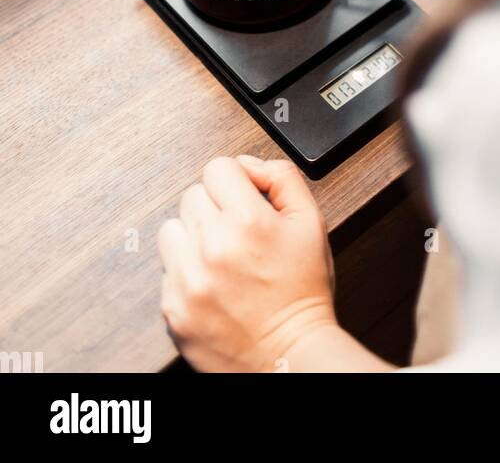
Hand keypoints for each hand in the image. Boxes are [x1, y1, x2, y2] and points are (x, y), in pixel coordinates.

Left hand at [158, 154, 335, 372]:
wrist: (289, 357)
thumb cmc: (302, 292)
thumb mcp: (311, 222)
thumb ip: (282, 178)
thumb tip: (248, 165)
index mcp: (248, 221)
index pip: (217, 168)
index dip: (235, 181)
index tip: (244, 199)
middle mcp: (212, 246)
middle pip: (193, 195)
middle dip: (215, 208)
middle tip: (237, 233)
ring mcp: (187, 279)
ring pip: (172, 229)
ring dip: (193, 236)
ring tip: (219, 257)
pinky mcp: (172, 308)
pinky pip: (166, 269)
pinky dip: (185, 272)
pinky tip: (212, 284)